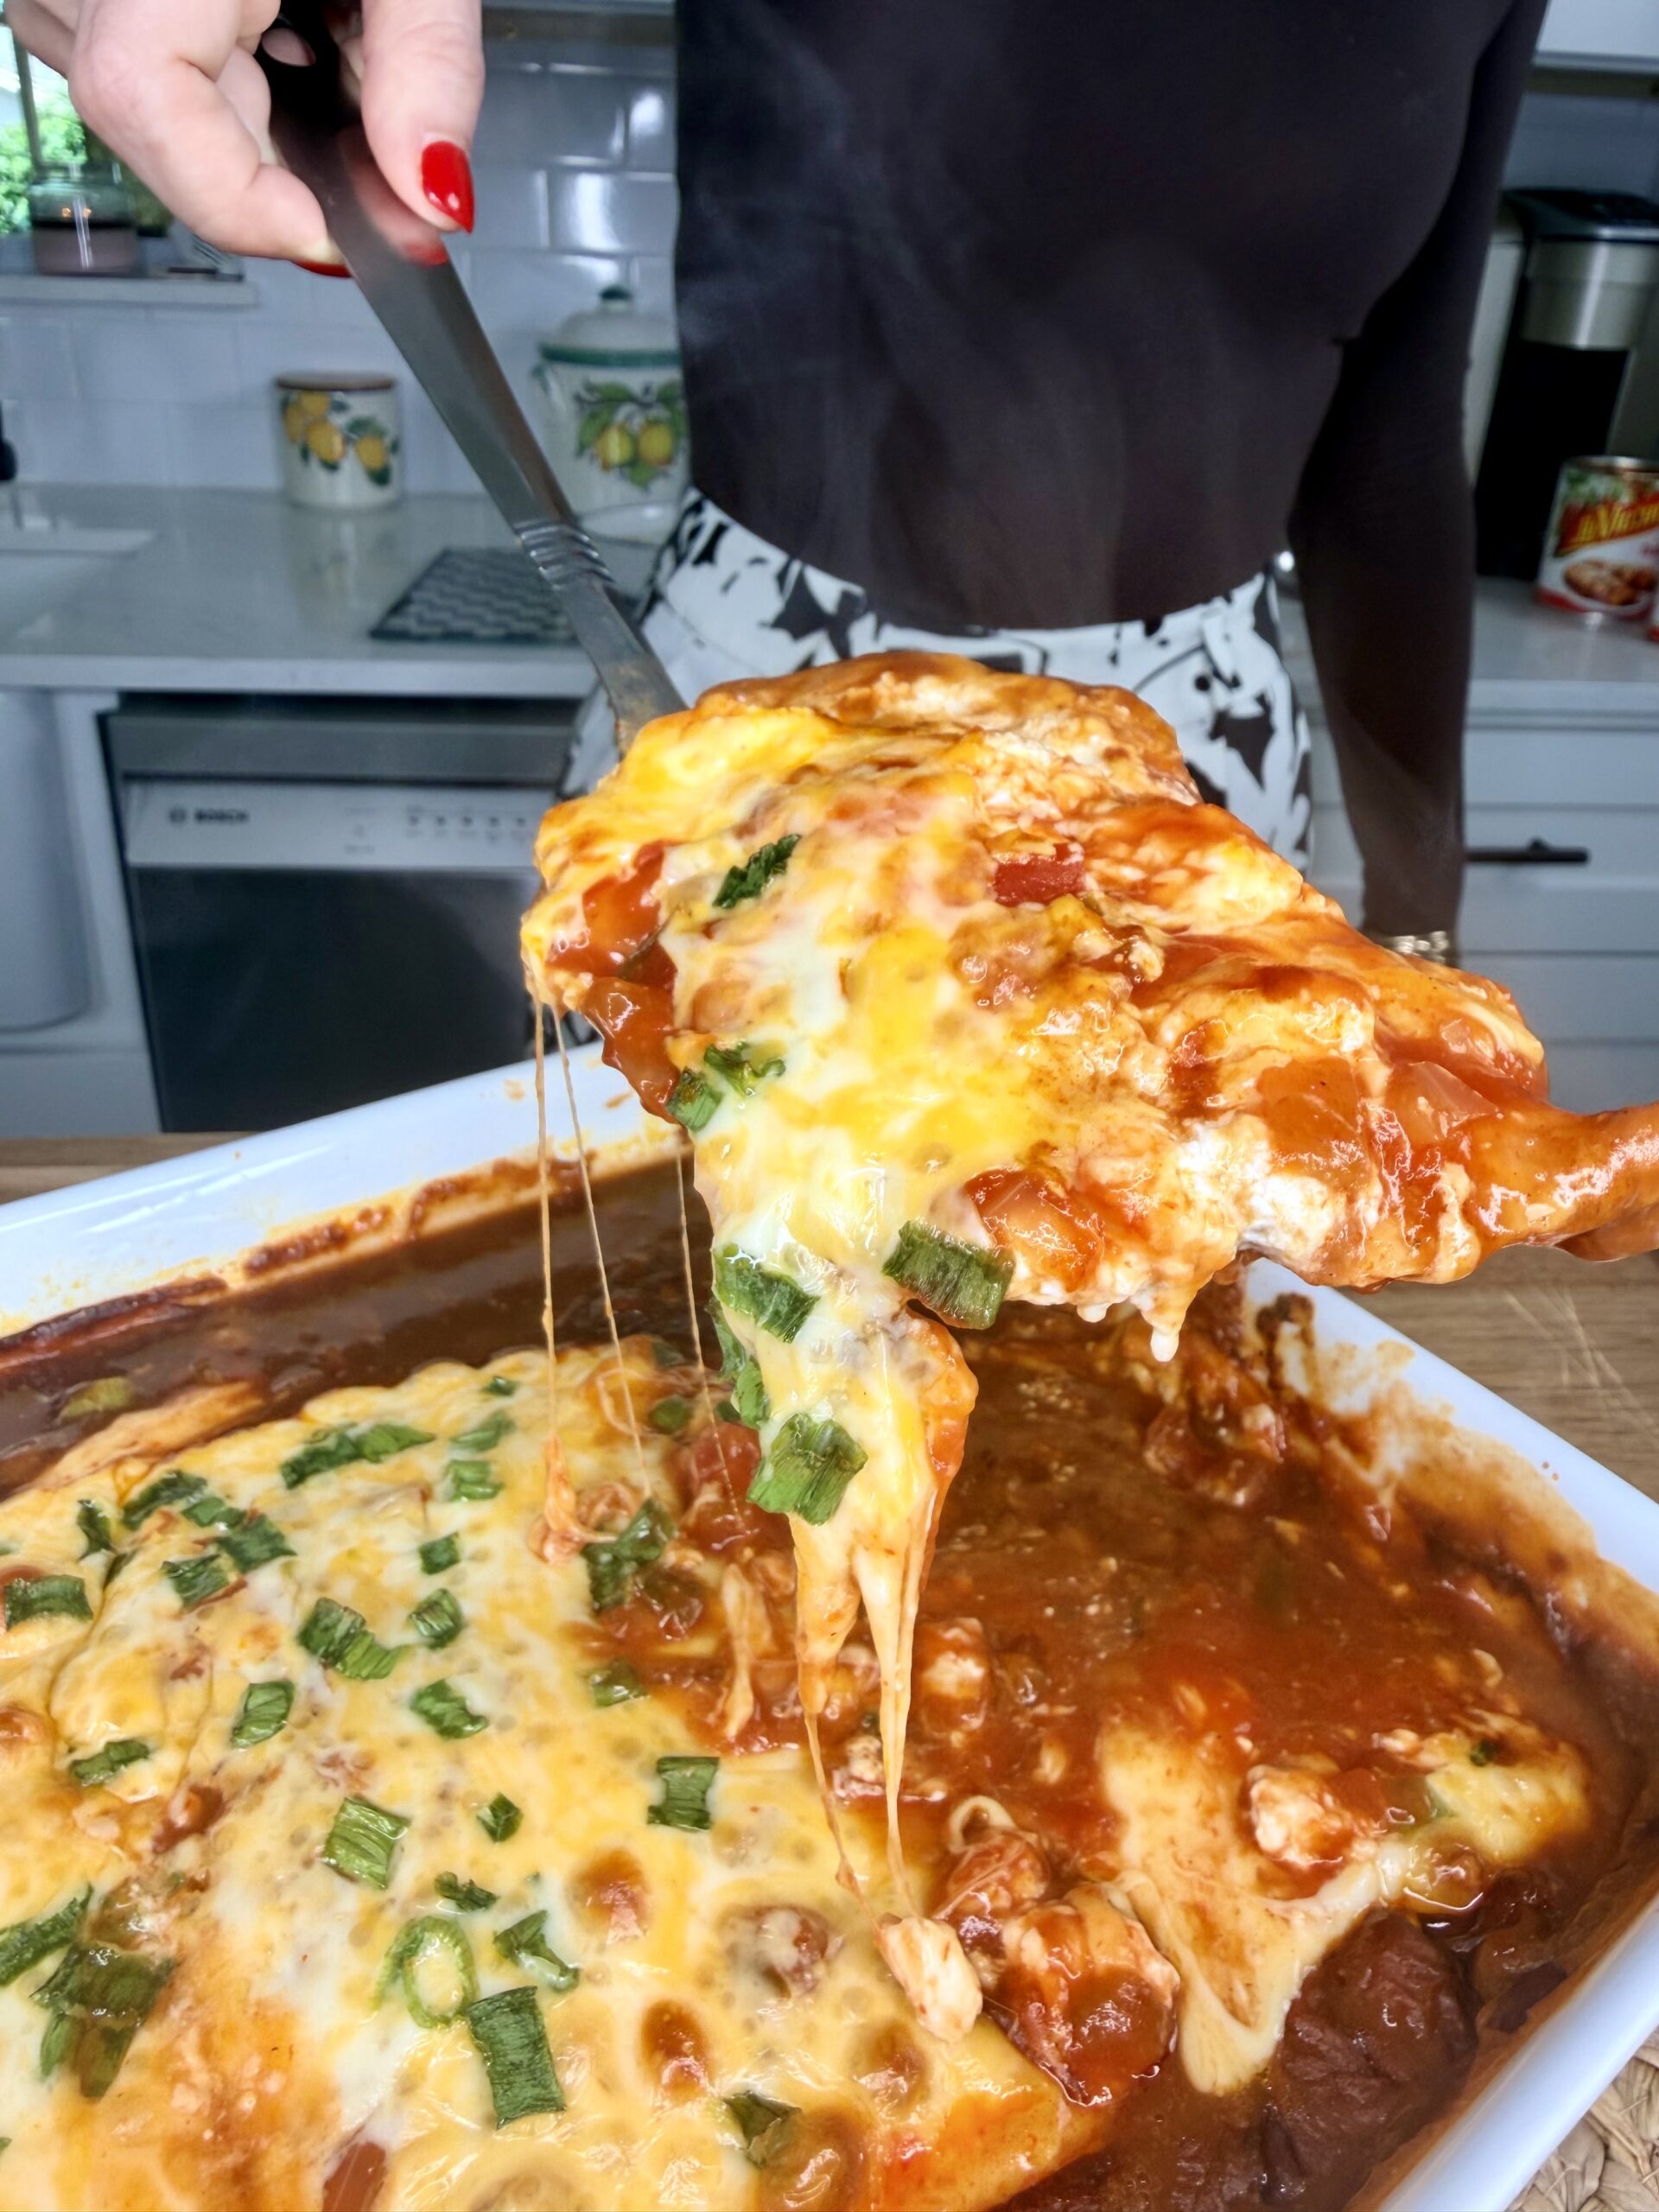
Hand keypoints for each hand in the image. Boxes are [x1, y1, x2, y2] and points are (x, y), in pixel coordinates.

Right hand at [7, 0, 483, 264]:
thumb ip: (427, 66)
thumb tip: (432, 197)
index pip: (139, 98)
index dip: (236, 197)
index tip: (328, 232)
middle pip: (148, 121)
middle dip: (270, 155)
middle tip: (353, 94)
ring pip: (133, 97)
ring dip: (242, 111)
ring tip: (313, 27)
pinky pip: (117, 53)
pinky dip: (216, 71)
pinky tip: (272, 17)